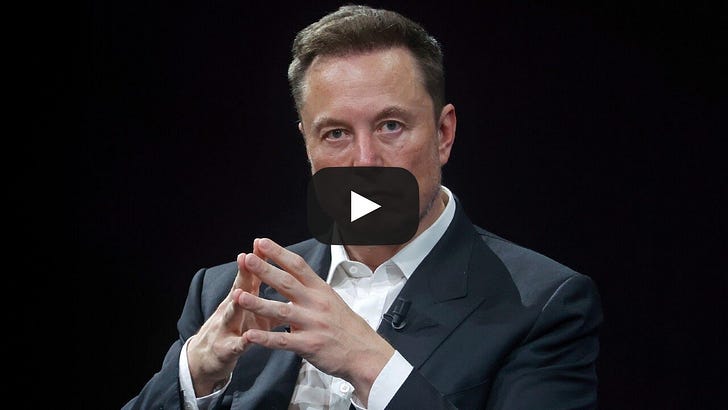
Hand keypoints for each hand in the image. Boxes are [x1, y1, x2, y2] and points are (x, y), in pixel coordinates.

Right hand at [186, 244, 280, 395]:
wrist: (205, 359)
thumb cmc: (235, 331)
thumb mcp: (253, 315)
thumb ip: (271, 303)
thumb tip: (293, 290)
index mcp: (241, 300)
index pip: (249, 277)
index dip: (255, 261)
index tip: (261, 243)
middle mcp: (231, 310)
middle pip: (238, 289)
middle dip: (243, 274)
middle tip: (246, 257)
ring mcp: (226, 329)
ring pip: (232, 314)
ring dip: (236, 304)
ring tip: (239, 294)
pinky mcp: (225, 350)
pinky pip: (235, 346)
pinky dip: (242, 342)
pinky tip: (248, 339)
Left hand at [239, 237, 394, 403]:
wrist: (366, 353)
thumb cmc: (348, 328)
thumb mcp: (332, 300)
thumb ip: (311, 290)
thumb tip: (295, 278)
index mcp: (321, 290)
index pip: (297, 265)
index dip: (278, 252)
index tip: (261, 242)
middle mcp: (316, 303)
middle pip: (287, 282)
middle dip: (264, 270)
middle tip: (247, 259)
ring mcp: (313, 324)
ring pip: (281, 311)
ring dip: (258, 303)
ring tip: (239, 296)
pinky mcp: (309, 345)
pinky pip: (283, 341)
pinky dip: (265, 338)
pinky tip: (250, 335)